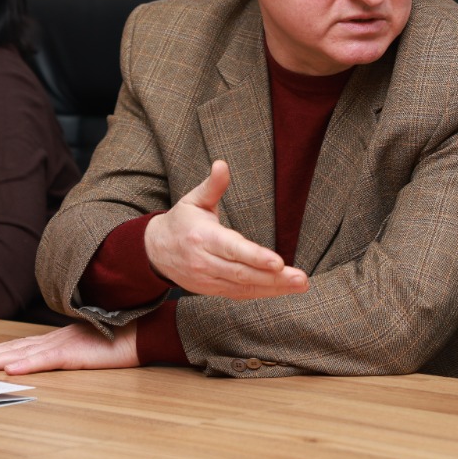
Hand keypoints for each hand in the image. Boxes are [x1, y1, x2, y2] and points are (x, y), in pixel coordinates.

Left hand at [0, 321, 138, 374]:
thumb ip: (67, 350)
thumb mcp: (86, 346)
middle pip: (11, 348)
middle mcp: (53, 339)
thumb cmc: (118, 339)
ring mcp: (62, 344)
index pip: (17, 346)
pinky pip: (45, 360)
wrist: (141, 331)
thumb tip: (52, 357)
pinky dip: (26, 365)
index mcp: (56, 338)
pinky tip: (10, 370)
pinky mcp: (73, 353)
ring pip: (20, 354)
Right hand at [143, 160, 309, 298]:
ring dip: (274, 288)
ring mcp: (208, 280)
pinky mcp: (212, 290)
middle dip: (274, 277)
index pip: (232, 249)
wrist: (155, 251)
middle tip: (301, 278)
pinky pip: (240, 294)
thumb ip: (212, 185)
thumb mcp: (193, 200)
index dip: (255, 257)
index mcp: (203, 237)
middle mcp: (205, 262)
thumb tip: (222, 164)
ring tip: (300, 284)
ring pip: (244, 287)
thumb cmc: (181, 221)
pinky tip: (283, 289)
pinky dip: (263, 293)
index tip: (277, 262)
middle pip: (242, 273)